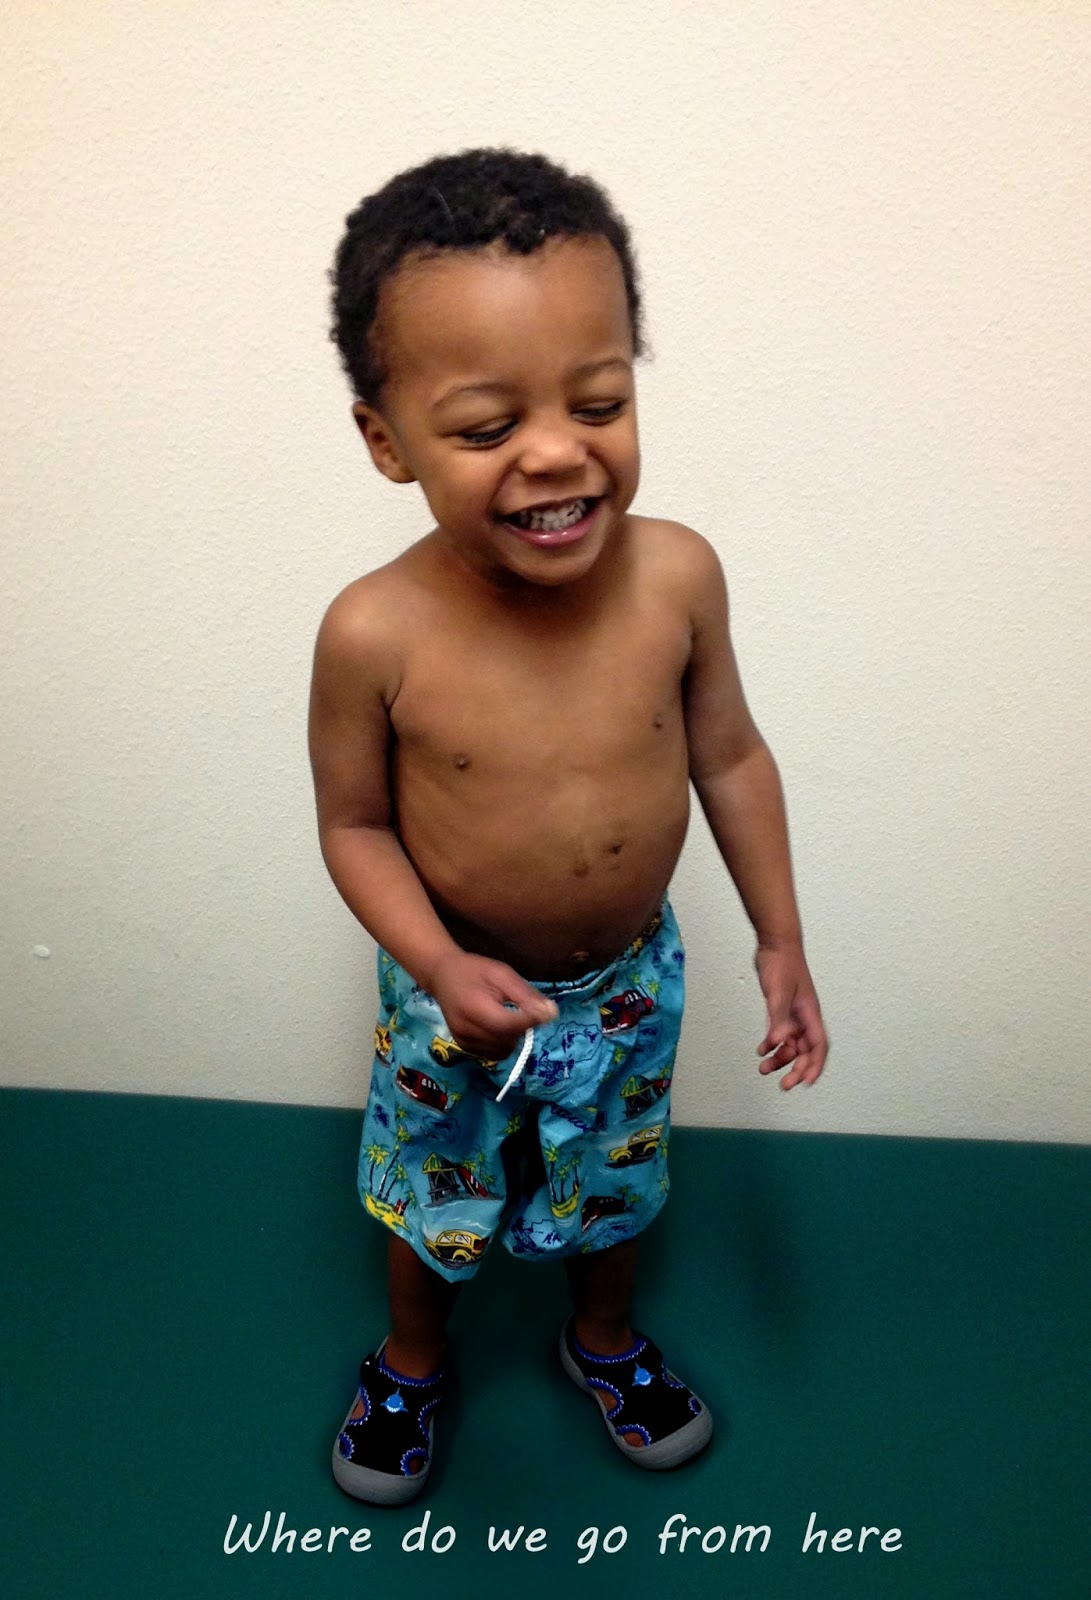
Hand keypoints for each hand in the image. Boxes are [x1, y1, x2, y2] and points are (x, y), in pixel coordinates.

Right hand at [427, 950, 557, 1059]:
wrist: (442, 975)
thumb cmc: (474, 970)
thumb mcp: (502, 973)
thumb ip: (525, 995)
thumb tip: (550, 1013)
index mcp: (475, 1007)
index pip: (509, 1025)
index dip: (531, 1021)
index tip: (547, 1012)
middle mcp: (466, 1029)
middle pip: (508, 1040)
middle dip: (522, 1028)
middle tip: (520, 1009)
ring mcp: (463, 1041)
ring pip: (503, 1051)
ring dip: (513, 1038)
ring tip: (507, 1017)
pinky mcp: (464, 1047)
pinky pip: (493, 1055)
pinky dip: (502, 1044)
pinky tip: (498, 1028)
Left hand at [754, 942, 827, 1089]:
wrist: (775, 944)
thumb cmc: (782, 964)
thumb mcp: (778, 992)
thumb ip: (778, 1018)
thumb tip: (779, 1041)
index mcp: (810, 1013)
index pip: (818, 1046)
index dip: (814, 1065)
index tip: (806, 1082)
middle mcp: (804, 1017)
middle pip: (805, 1051)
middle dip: (796, 1069)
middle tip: (784, 1085)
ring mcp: (793, 1014)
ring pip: (791, 1045)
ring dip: (780, 1059)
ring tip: (764, 1069)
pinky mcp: (782, 1010)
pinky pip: (780, 1034)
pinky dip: (772, 1045)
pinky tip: (761, 1050)